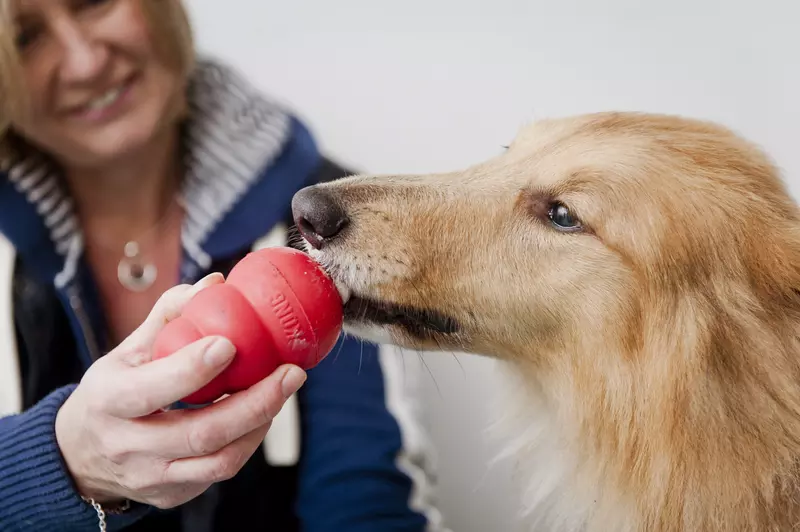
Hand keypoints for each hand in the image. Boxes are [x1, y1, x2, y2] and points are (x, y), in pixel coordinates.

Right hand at [55, 273, 306, 508]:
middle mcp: (127, 446)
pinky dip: (248, 441)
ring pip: (219, 460)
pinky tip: (263, 413)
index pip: (151, 390)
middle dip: (255, 402)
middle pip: (200, 433)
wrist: (80, 456)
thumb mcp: (126, 351)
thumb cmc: (112, 391)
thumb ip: (169, 316)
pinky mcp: (172, 494)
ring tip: (284, 390)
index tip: (231, 343)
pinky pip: (220, 471)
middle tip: (290, 372)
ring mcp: (151, 477)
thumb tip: (215, 283)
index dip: (192, 369)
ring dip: (260, 423)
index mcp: (108, 402)